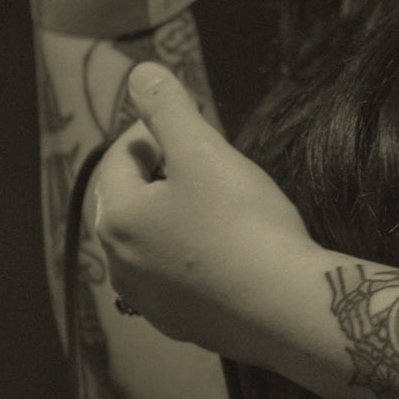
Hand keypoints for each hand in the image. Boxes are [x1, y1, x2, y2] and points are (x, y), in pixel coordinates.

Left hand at [93, 63, 317, 361]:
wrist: (284, 308)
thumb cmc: (242, 223)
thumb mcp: (205, 152)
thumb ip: (168, 107)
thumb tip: (140, 73)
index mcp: (115, 218)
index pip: (121, 156)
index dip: (156, 131)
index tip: (195, 125)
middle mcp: (118, 265)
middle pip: (131, 202)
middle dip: (162, 175)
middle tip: (207, 161)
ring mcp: (147, 301)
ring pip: (152, 243)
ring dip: (175, 218)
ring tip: (219, 205)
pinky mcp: (180, 325)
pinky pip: (176, 278)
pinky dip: (192, 258)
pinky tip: (227, 252)